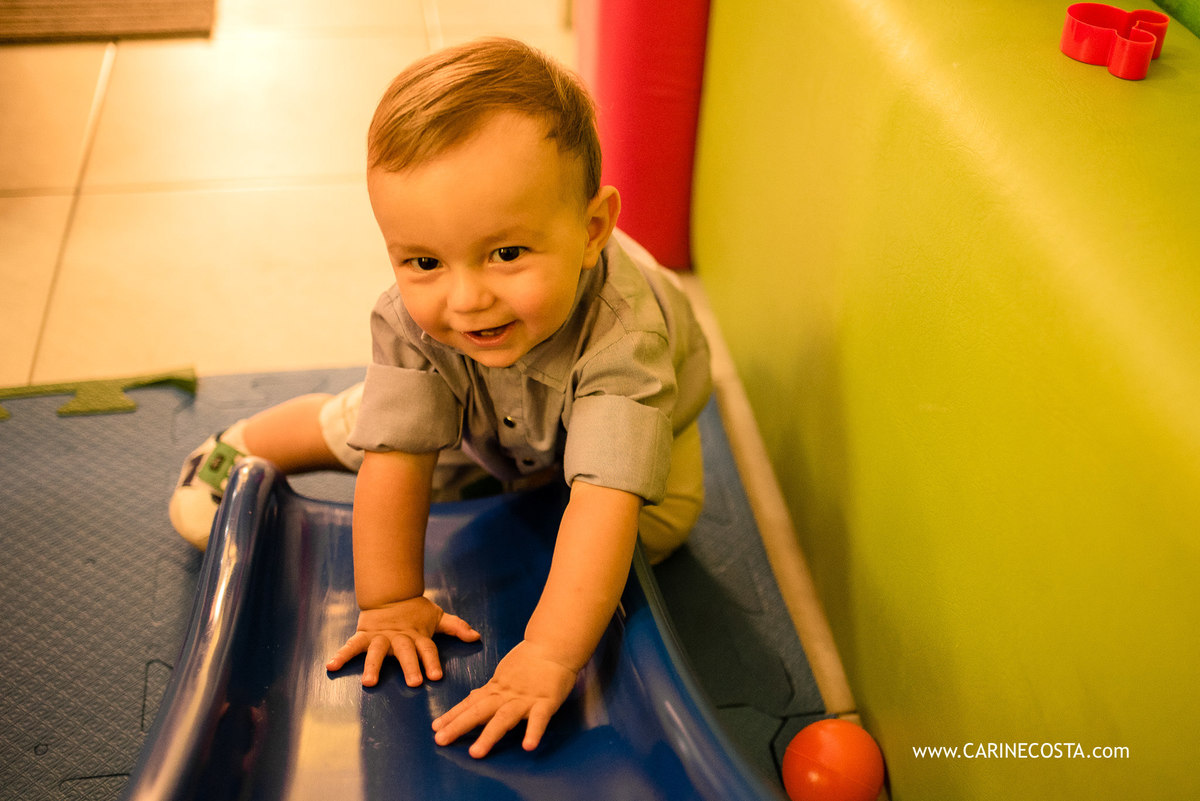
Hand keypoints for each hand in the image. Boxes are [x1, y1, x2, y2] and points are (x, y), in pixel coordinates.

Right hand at [326, 596, 478, 686]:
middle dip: (409, 666)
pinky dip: (341, 655)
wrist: (390, 594)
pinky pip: (351, 646)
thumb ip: (456, 627)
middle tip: (413, 682)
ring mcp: (380, 637)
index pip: (427, 649)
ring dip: (372, 666)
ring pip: (376, 652)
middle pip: (405, 652)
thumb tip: (476, 636)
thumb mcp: (437, 618)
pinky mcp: (364, 636)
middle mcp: (399, 638)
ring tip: (368, 682)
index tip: (435, 676)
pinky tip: (331, 666)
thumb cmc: (416, 612)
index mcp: (417, 636)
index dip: (432, 662)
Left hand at [431, 640, 577, 757]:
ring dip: (489, 736)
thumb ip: (489, 691)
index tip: (435, 728)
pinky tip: (528, 746)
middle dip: (459, 726)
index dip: (452, 715)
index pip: (470, 704)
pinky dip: (533, 732)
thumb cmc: (529, 661)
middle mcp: (506, 695)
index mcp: (496, 689)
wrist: (553, 645)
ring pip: (504, 718)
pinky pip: (539, 719)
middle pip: (479, 711)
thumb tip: (470, 700)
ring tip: (475, 753)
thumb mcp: (503, 675)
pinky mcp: (546, 702)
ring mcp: (525, 699)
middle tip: (441, 740)